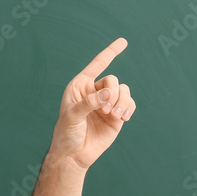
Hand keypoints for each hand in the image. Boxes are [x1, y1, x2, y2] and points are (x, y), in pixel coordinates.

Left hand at [47, 37, 135, 171]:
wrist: (74, 154)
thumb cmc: (67, 133)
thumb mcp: (72, 116)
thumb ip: (88, 103)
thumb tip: (107, 94)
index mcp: (80, 86)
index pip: (97, 65)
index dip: (110, 53)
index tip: (123, 41)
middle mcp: (95, 91)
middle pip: (113, 80)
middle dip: (112, 93)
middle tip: (105, 110)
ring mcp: (107, 103)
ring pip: (124, 91)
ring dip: (121, 103)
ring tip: (113, 116)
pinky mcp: (117, 115)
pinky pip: (129, 104)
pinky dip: (128, 109)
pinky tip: (121, 119)